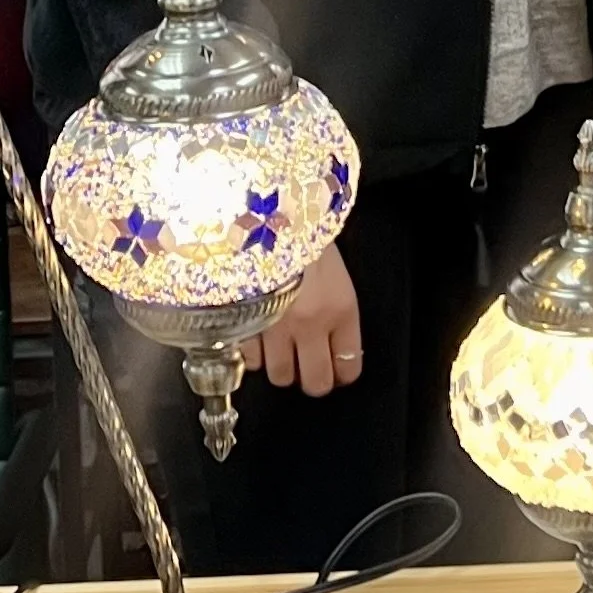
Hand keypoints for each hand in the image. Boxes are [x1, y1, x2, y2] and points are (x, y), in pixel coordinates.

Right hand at [239, 239, 363, 395]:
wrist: (262, 208)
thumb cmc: (302, 231)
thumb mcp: (333, 269)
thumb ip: (336, 310)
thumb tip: (336, 347)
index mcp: (340, 308)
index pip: (349, 366)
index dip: (341, 373)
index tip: (335, 370)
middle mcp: (311, 324)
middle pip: (315, 383)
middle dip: (312, 379)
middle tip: (306, 367)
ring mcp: (274, 327)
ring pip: (280, 376)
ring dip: (279, 365)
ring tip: (277, 345)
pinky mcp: (244, 324)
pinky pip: (250, 360)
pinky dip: (252, 352)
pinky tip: (254, 332)